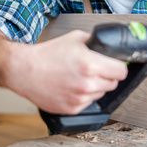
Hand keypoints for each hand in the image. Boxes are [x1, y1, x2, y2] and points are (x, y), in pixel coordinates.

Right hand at [7, 30, 127, 114]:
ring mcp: (80, 98)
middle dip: (107, 76)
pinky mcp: (72, 109)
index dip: (119, 66)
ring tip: (78, 77)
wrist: (25, 70)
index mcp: (91, 65)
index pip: (122, 71)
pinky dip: (83, 96)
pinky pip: (88, 103)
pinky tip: (71, 86)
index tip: (115, 65)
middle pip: (113, 83)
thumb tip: (110, 47)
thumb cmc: (47, 54)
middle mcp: (87, 83)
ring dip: (95, 86)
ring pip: (101, 94)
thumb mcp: (75, 38)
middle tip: (93, 69)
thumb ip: (96, 43)